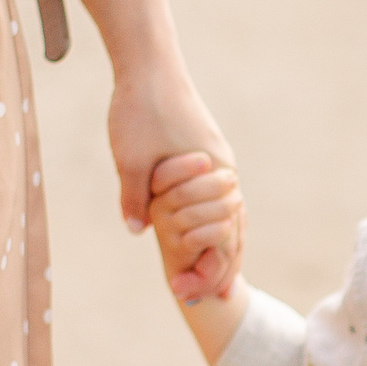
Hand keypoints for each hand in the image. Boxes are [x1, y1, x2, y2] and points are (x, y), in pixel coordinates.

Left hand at [105, 61, 241, 295]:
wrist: (150, 64)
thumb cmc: (140, 108)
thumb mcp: (131, 157)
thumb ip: (135, 196)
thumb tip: (138, 232)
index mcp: (212, 173)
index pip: (223, 235)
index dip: (211, 270)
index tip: (193, 297)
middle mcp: (223, 170)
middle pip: (235, 230)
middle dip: (223, 268)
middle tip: (210, 301)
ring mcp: (218, 161)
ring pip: (232, 215)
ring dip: (225, 248)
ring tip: (216, 279)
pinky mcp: (207, 154)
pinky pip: (221, 199)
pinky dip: (219, 224)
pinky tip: (208, 236)